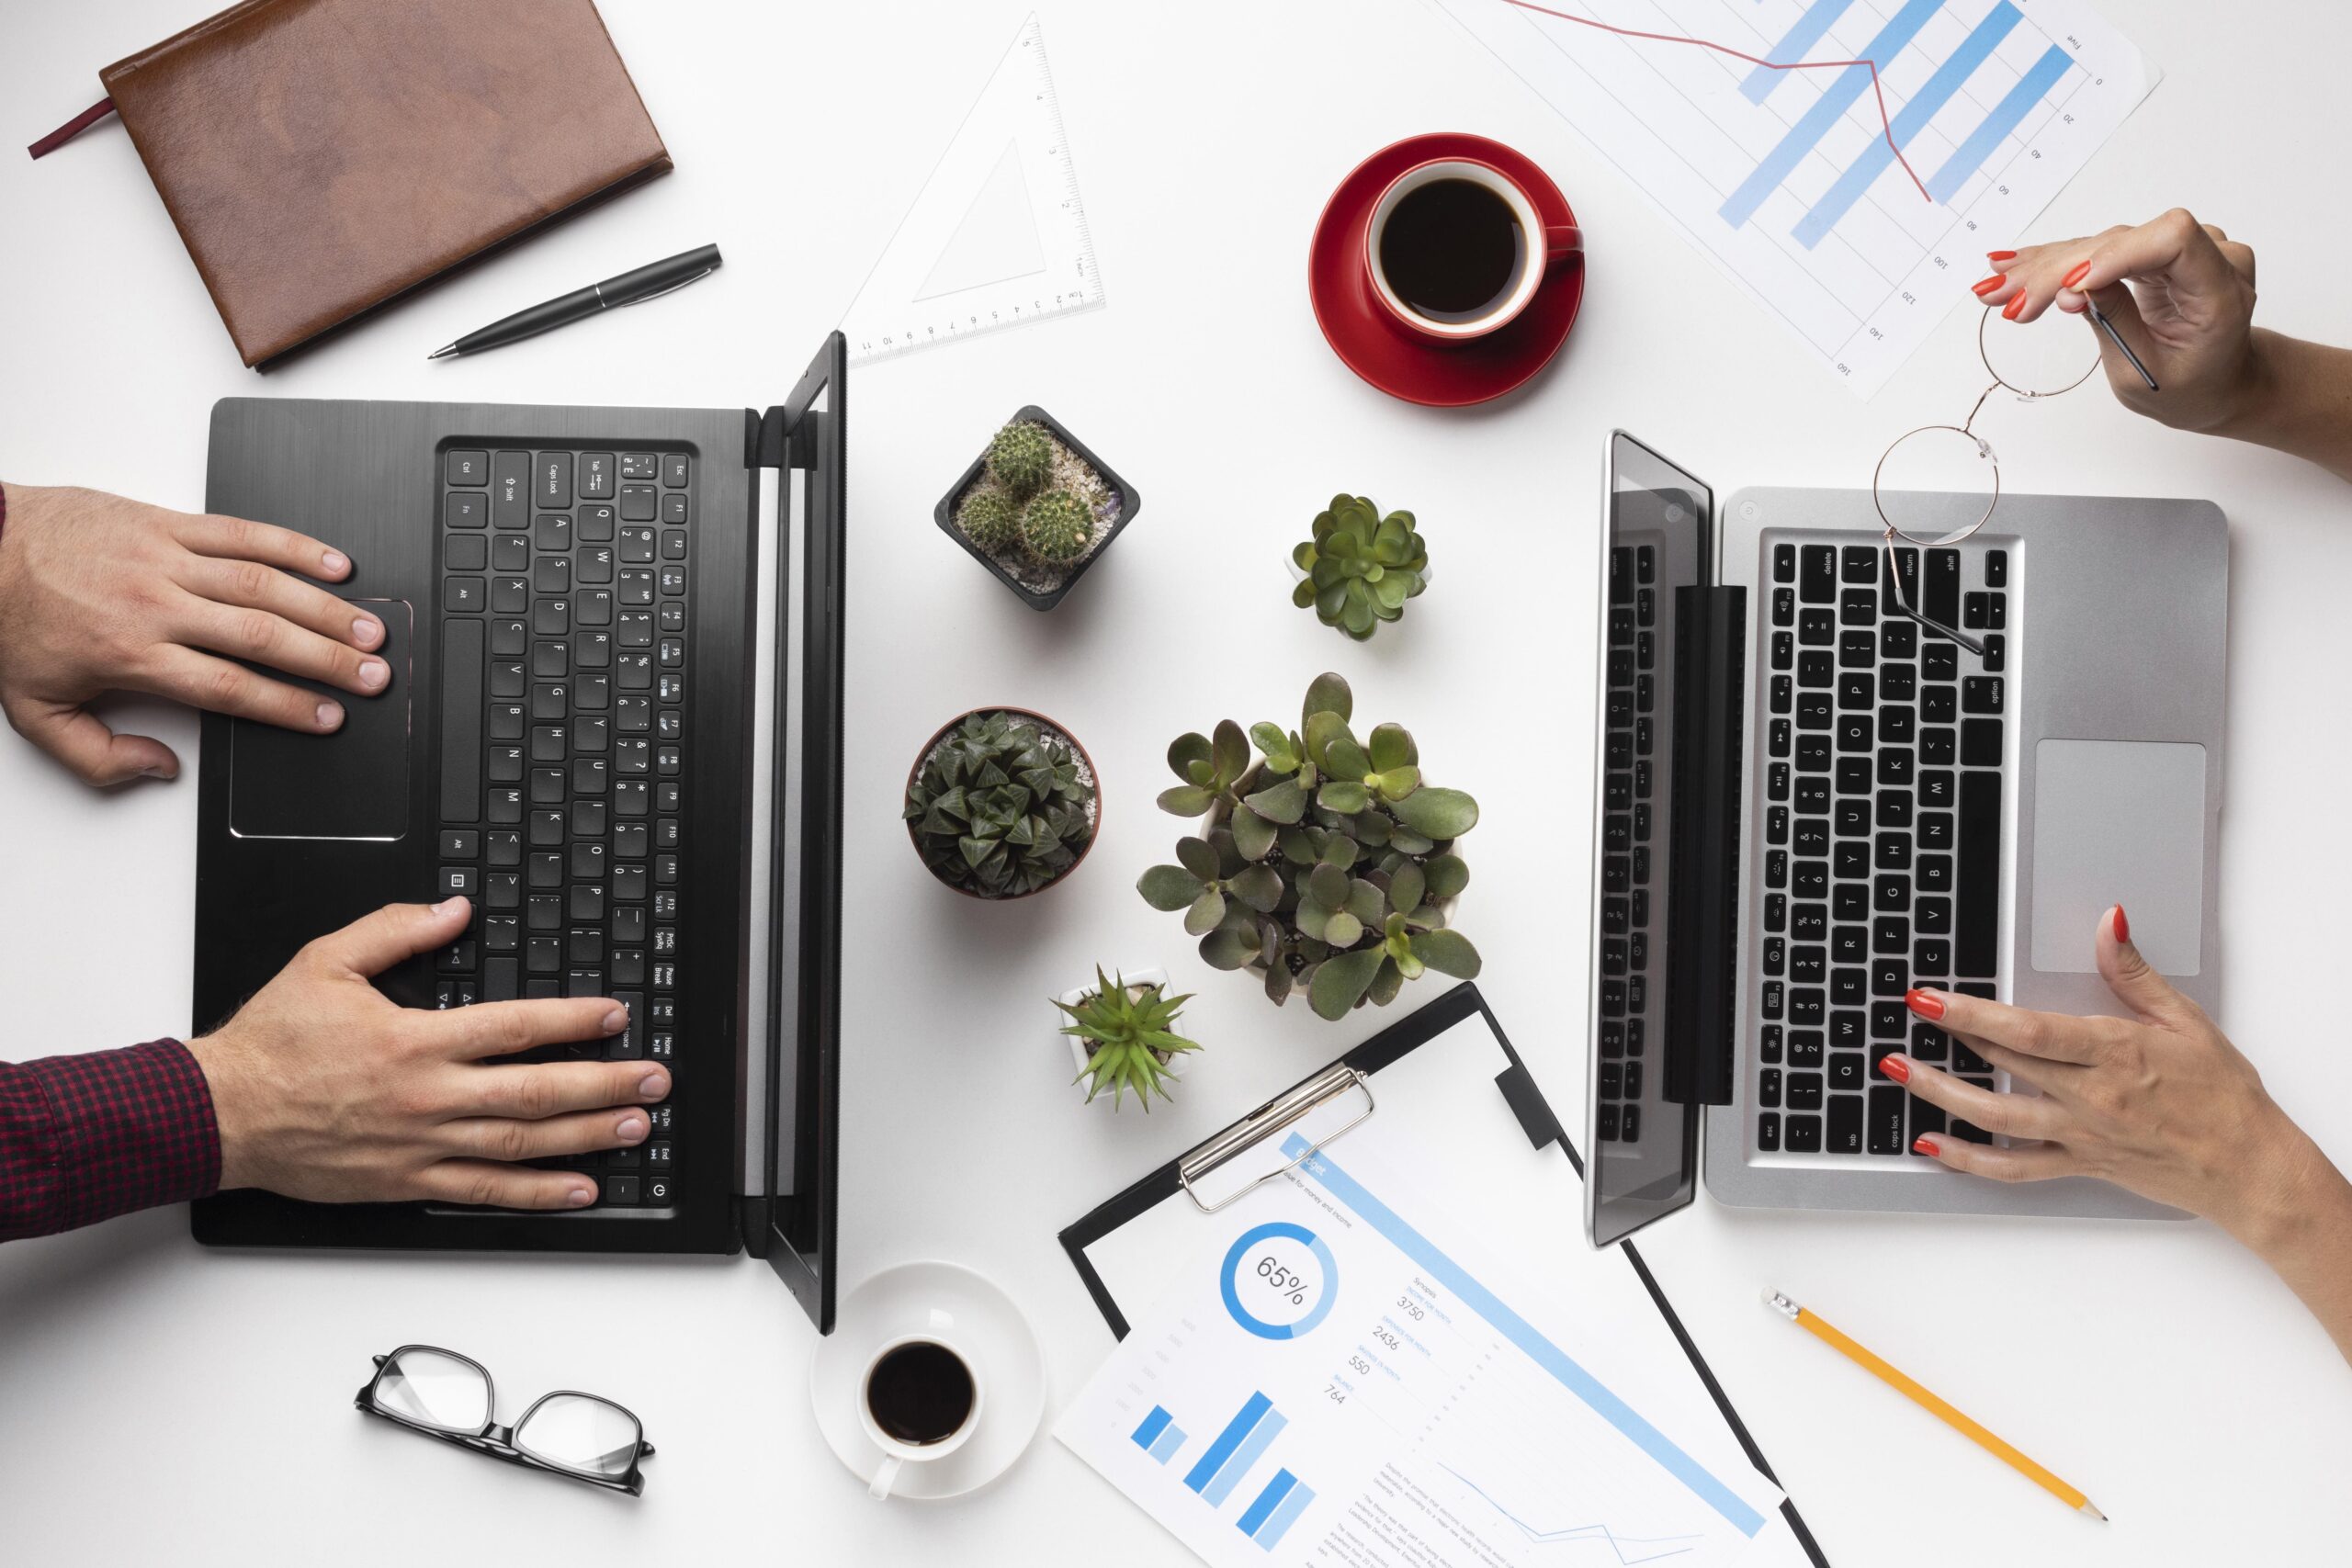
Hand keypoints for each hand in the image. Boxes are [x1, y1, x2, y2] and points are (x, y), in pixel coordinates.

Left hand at [0, 483, 389, 785]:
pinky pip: (240, 531)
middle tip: (373, 676)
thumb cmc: (9, 622)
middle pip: (262, 637)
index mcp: (131, 654)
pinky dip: (292, 546)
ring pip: (262, 584)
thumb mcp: (35, 713)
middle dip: (328, 660)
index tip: (327, 718)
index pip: (228, 687)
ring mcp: (164, 558)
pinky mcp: (165, 521)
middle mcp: (156, 604)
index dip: (285, 706)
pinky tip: (333, 562)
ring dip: (324, 607)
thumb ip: (98, 756)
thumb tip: (160, 770)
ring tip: (370, 628)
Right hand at [186, 898, 667, 1209]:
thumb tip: (452, 910)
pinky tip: (579, 1189)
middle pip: (536, 1091)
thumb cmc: (271, 1044)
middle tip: (654, 1080)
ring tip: (635, 1128)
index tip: (615, 1017)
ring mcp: (421, 1145)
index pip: (514, 1027)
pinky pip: (483, 1193)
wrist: (222, 1115)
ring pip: (521, 1146)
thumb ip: (394, 932)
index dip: (573, 1022)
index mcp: (415, 1041)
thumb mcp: (325, 963)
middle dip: (604, 1084)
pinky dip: (536, 1194)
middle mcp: (428, 1096)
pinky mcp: (407, 1182)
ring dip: (585, 1137)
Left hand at [1879, 907, 2324, 1239]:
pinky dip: (1968, 1161)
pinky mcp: (2081, 1163)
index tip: (1929, 998)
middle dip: (1945, 1043)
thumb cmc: (2224, 1094)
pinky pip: (2015, 1168)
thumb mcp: (2185, 1020)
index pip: (2028, 1030)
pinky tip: (1932, 1146)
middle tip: (1899, 1023)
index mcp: (2114, 1053)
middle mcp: (2091, 1096)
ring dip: (1940, 1096)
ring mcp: (2081, 1134)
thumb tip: (2109, 923)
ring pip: (1996, 1118)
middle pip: (2004, 1066)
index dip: (1971, 1014)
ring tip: (1897, 1073)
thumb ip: (2134, 973)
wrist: (2251, 1167)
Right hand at [1970, 210, 2259, 434]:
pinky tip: (2015, 266)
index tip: (2068, 287)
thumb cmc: (2192, 387)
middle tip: (2003, 298)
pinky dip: (2057, 263)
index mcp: (2219, 290)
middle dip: (2058, 271)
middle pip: (2123, 242)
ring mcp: (2181, 249)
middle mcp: (2208, 256)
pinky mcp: (2154, 252)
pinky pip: (2101, 250)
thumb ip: (2114, 322)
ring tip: (1995, 290)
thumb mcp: (2146, 372)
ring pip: (2103, 244)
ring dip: (2044, 268)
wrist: (2221, 383)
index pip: (2172, 241)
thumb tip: (2071, 288)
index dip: (2117, 255)